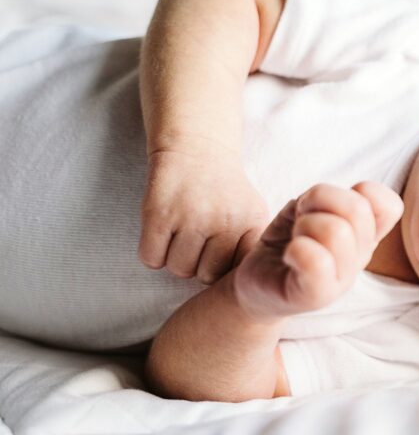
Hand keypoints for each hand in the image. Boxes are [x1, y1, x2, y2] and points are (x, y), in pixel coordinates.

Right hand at [138, 149, 269, 283]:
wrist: (197, 147)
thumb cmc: (224, 190)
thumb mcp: (251, 213)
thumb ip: (249, 248)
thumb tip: (238, 286)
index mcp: (252, 224)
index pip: (237, 272)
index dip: (225, 268)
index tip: (220, 255)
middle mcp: (224, 222)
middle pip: (206, 276)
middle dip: (198, 265)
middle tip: (197, 243)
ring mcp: (191, 217)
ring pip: (178, 269)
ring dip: (174, 259)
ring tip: (180, 235)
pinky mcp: (159, 214)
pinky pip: (151, 258)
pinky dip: (152, 253)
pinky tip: (162, 234)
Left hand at [232, 181, 402, 318]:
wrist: (257, 285)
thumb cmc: (286, 241)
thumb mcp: (308, 209)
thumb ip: (331, 198)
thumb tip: (358, 192)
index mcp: (366, 236)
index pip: (390, 206)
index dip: (360, 192)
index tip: (327, 204)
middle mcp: (360, 259)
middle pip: (357, 210)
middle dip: (320, 202)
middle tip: (301, 219)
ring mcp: (341, 281)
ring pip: (336, 230)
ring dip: (304, 225)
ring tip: (295, 239)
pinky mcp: (315, 297)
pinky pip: (317, 263)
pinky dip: (298, 250)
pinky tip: (289, 256)